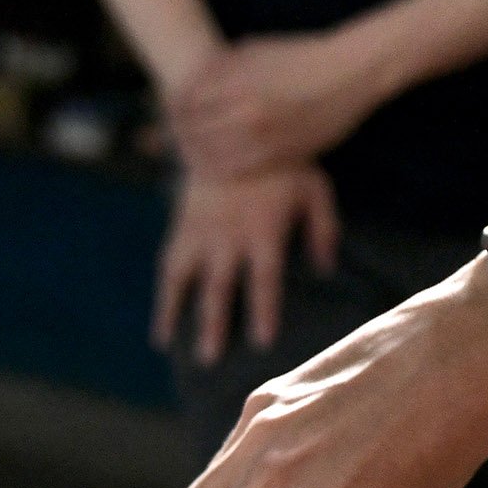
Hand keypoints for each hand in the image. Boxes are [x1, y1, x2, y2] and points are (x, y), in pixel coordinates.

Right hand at [154, 164, 342, 364]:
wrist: (232, 129)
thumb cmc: (282, 162)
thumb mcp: (315, 187)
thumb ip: (323, 228)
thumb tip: (326, 270)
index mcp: (263, 227)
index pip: (263, 276)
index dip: (262, 308)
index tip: (260, 341)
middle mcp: (227, 234)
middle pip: (219, 285)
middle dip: (215, 323)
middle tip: (211, 358)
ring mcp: (200, 231)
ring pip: (186, 278)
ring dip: (181, 314)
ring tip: (179, 348)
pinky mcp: (183, 227)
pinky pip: (168, 266)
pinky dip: (163, 299)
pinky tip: (162, 330)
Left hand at [168, 31, 403, 182]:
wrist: (351, 73)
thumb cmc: (304, 55)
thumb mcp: (257, 48)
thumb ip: (222, 65)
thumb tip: (195, 77)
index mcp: (236, 80)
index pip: (184, 102)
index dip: (169, 110)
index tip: (165, 113)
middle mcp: (245, 110)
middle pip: (192, 132)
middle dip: (176, 136)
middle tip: (169, 139)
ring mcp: (264, 136)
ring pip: (210, 156)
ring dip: (195, 157)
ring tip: (190, 155)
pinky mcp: (281, 154)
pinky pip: (238, 170)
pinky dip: (220, 169)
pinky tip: (215, 166)